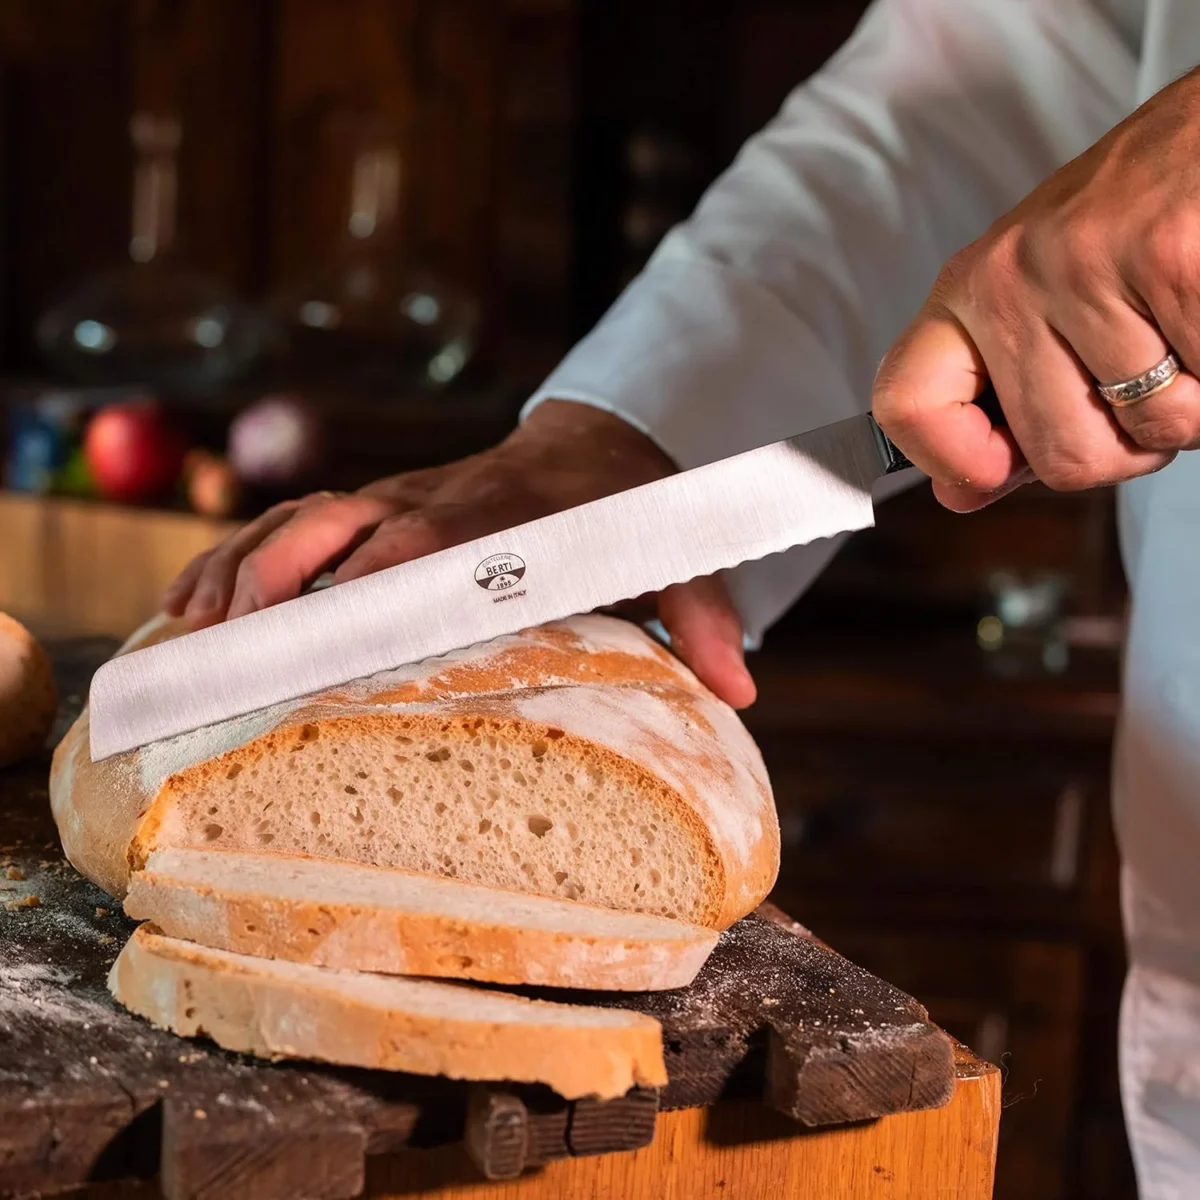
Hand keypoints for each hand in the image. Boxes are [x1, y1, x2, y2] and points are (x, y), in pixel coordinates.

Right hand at [164, 401, 756, 707]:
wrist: (598, 452)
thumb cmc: (622, 520)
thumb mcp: (674, 559)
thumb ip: (702, 617)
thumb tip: (740, 691)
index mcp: (496, 526)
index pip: (422, 557)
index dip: (365, 598)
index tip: (317, 653)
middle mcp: (430, 506)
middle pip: (337, 537)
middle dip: (277, 592)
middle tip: (223, 663)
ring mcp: (393, 501)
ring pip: (295, 521)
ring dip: (238, 574)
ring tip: (186, 640)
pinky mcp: (373, 506)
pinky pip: (287, 519)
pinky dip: (234, 556)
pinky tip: (189, 607)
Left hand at [873, 68, 1199, 511]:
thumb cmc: (1135, 223)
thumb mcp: (1042, 302)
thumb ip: (1005, 400)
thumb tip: (961, 491)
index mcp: (969, 290)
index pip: (905, 405)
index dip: (951, 463)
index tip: (994, 471)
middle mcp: (1010, 276)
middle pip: (1061, 457)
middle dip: (1127, 443)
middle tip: (1150, 376)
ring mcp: (1085, 263)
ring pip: (1152, 429)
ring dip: (1194, 405)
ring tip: (1188, 331)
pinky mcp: (1169, 255)